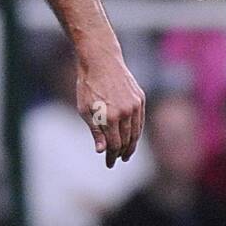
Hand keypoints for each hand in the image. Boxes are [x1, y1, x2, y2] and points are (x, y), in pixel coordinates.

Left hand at [76, 49, 144, 167]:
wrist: (101, 61)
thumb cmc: (88, 85)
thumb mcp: (85, 110)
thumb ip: (95, 131)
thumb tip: (101, 150)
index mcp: (110, 117)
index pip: (114, 145)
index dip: (111, 156)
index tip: (108, 164)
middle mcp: (125, 113)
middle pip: (126, 141)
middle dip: (121, 153)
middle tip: (117, 160)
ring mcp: (135, 105)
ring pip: (136, 132)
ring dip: (131, 144)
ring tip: (126, 153)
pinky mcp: (140, 98)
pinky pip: (140, 120)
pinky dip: (137, 130)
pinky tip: (132, 136)